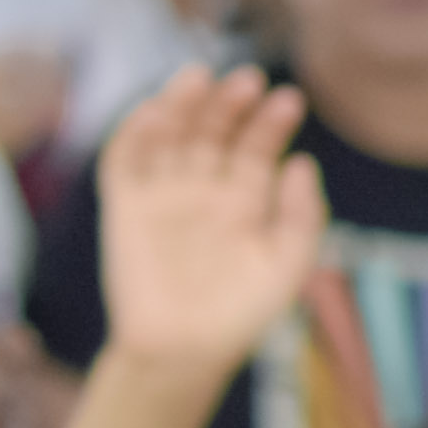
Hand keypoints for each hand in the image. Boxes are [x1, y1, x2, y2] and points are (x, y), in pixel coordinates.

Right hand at [88, 73, 329, 378]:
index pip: (258, 147)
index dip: (272, 122)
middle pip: (214, 131)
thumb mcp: (288, 264)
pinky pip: (124, 163)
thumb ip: (301, 215)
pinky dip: (134, 135)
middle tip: (249, 79)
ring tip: (200, 77)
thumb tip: (303, 162)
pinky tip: (154, 111)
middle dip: (230, 104)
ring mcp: (163, 195)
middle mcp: (204, 189)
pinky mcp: (125, 208)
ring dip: (182, 105)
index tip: (290, 99)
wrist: (186, 350)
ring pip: (170, 136)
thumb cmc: (243, 312)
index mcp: (246, 199)